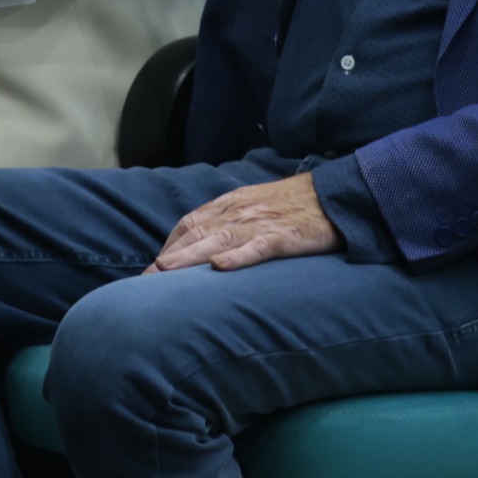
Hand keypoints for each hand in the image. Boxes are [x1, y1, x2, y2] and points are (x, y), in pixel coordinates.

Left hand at [147, 173, 340, 272]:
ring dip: (189, 257)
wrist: (335, 194)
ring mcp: (263, 223)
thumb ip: (227, 220)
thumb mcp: (254, 205)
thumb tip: (198, 246)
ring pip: (220, 239)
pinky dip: (239, 256)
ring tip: (165, 273)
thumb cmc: (293, 205)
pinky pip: (260, 246)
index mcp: (232, 204)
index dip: (167, 247)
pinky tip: (221, 267)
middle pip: (196, 233)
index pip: (190, 224)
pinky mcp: (286, 235)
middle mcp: (241, 212)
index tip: (148, 272)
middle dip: (168, 258)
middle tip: (142, 283)